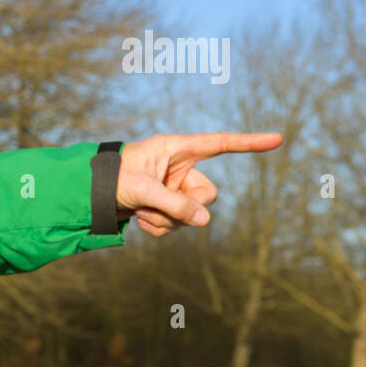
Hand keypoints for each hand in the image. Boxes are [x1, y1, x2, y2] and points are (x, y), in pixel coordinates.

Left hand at [115, 132, 282, 237]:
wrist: (87, 193)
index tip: (278, 139)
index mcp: (177, 149)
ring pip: (191, 215)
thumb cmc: (111, 178)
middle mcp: (180, 168)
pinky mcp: (166, 206)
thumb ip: (175, 204)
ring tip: (138, 210)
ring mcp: (174, 189)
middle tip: (153, 204)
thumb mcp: (142, 189)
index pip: (220, 144)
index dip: (249, 143)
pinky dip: (157, 227)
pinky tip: (137, 218)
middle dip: (184, 206)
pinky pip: (176, 225)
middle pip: (208, 194)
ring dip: (164, 219)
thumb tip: (205, 220)